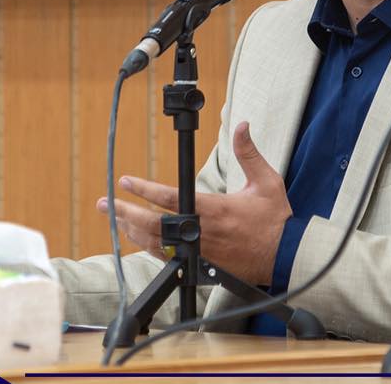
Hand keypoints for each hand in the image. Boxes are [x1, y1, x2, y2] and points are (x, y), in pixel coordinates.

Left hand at [95, 121, 289, 285]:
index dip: (144, 189)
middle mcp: (201, 232)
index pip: (170, 197)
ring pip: (156, 244)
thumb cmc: (275, 218)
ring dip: (132, 231)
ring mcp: (199, 252)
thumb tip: (242, 125)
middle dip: (125, 212)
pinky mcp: (202, 265)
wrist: (285, 255)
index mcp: (213, 209)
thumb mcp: (266, 180)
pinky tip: (139, 240)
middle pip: (153, 224)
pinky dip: (149, 248)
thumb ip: (249, 152)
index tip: (126, 180)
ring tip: (115, 219)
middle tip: (105, 203)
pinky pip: (168, 258)